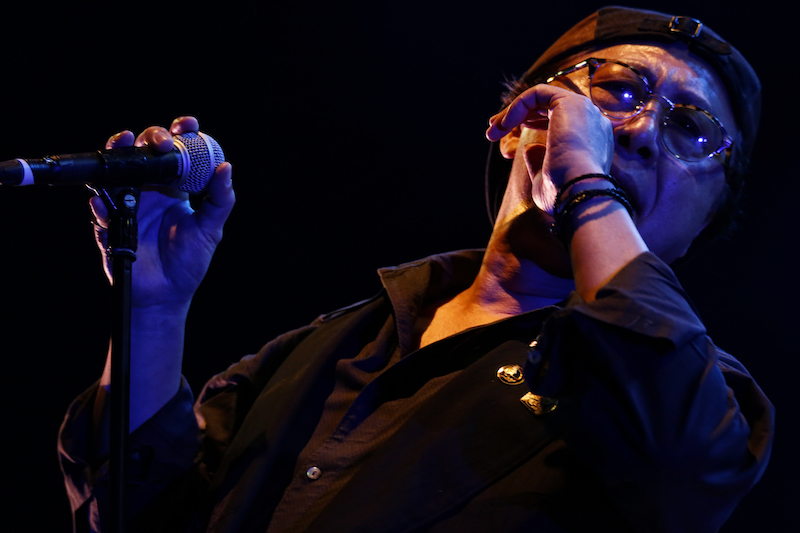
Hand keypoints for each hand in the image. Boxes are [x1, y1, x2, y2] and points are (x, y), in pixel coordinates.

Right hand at [91, 116, 234, 310]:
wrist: (166, 294)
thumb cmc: (189, 261)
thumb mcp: (210, 229)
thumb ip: (220, 200)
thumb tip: (226, 167)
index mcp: (175, 187)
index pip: (176, 153)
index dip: (180, 134)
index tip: (188, 125)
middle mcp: (150, 190)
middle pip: (144, 152)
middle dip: (150, 138)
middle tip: (161, 142)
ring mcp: (128, 204)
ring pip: (117, 170)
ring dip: (118, 155)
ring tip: (124, 145)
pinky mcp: (109, 224)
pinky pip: (101, 208)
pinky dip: (101, 202)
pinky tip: (106, 201)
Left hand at [486, 84, 613, 190]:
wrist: (578, 193)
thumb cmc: (563, 194)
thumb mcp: (547, 179)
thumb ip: (539, 161)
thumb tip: (528, 148)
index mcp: (591, 140)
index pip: (560, 120)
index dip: (531, 122)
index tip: (506, 135)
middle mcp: (592, 121)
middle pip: (548, 106)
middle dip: (517, 115)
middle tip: (492, 129)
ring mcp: (584, 110)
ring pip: (541, 97)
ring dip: (512, 112)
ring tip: (492, 130)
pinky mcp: (571, 102)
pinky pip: (538, 93)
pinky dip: (517, 105)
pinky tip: (504, 124)